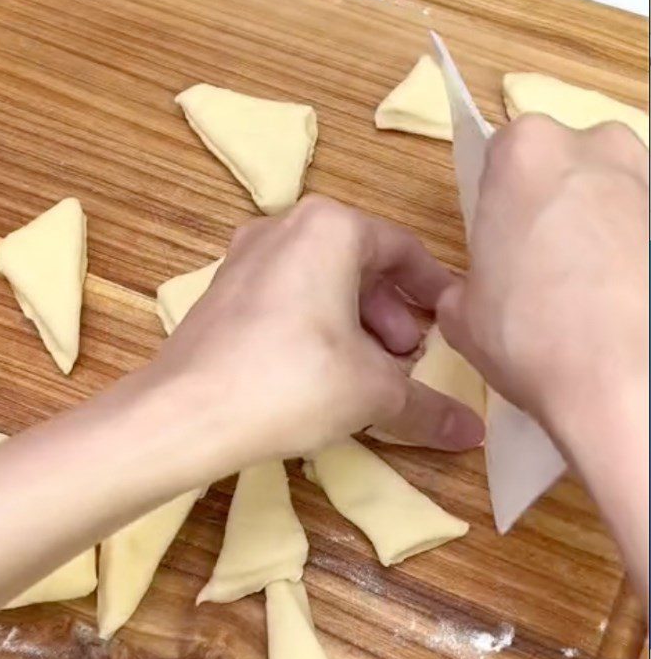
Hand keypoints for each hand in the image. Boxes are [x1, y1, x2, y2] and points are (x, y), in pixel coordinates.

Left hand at [156, 195, 484, 458]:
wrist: (186, 412)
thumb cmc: (294, 381)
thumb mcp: (374, 393)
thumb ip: (429, 406)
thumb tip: (473, 432)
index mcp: (329, 227)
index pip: (402, 249)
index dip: (433, 288)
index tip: (451, 320)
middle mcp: (284, 226)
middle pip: (359, 263)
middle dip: (391, 312)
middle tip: (406, 356)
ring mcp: (245, 255)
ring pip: (320, 279)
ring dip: (355, 320)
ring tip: (368, 369)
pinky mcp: (221, 288)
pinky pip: (286, 294)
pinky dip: (315, 321)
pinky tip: (321, 369)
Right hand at [437, 115, 647, 431]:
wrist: (631, 385)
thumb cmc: (531, 337)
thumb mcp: (460, 315)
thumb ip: (464, 283)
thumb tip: (477, 292)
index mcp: (524, 152)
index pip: (501, 155)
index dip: (499, 202)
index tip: (502, 240)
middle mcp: (596, 145)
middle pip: (565, 165)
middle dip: (555, 205)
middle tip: (544, 266)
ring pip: (616, 191)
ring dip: (604, 225)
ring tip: (595, 291)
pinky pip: (648, 227)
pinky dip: (638, 252)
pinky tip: (629, 299)